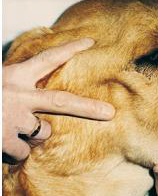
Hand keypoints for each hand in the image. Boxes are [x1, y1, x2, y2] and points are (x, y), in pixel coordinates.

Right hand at [3, 38, 114, 160]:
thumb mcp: (0, 82)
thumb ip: (19, 86)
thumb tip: (38, 106)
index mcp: (13, 76)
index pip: (47, 58)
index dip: (69, 49)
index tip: (89, 43)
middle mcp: (17, 95)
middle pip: (62, 102)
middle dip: (88, 108)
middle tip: (108, 113)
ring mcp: (12, 118)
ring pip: (41, 133)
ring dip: (32, 134)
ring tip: (12, 128)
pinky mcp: (3, 139)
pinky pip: (23, 151)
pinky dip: (16, 151)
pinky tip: (2, 142)